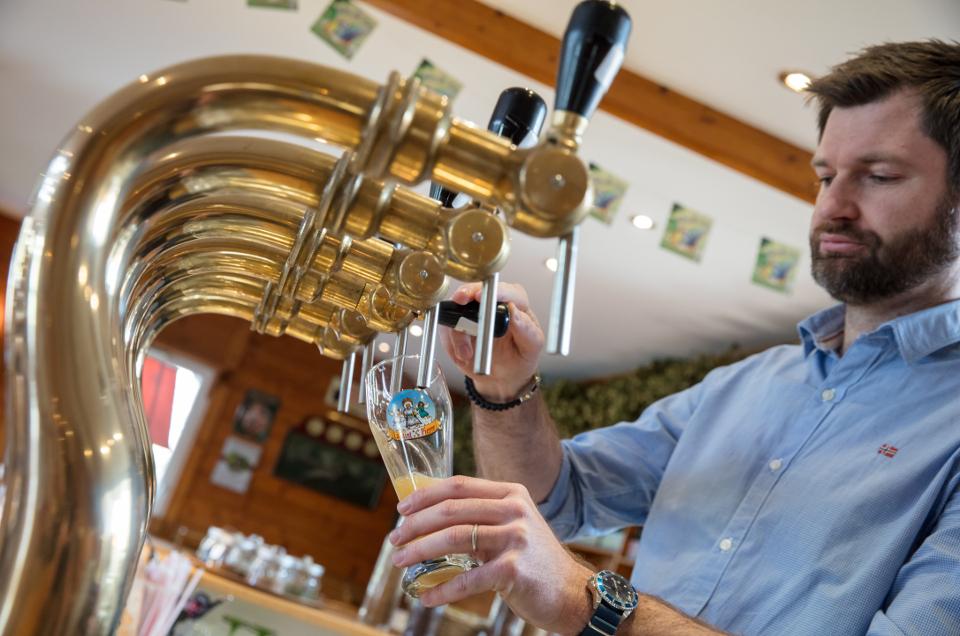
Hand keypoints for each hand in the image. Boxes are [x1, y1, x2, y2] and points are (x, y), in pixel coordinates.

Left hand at [388, 475, 593, 634]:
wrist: (571, 593)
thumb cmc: (532, 560)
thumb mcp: (512, 525)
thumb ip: (480, 515)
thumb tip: (428, 515)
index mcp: (510, 493)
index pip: (459, 486)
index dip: (426, 495)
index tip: (402, 509)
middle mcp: (514, 510)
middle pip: (451, 510)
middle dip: (416, 525)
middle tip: (395, 540)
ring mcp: (516, 538)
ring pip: (454, 538)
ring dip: (420, 551)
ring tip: (401, 562)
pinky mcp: (514, 569)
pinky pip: (467, 578)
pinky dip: (442, 589)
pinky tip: (426, 596)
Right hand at [439, 282, 544, 401]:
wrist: (503, 377)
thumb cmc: (520, 358)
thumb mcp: (531, 348)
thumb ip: (527, 330)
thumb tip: (514, 310)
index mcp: (515, 303)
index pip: (506, 290)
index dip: (493, 290)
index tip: (480, 295)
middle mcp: (492, 303)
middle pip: (476, 289)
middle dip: (465, 294)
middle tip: (461, 301)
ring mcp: (472, 313)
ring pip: (457, 310)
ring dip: (458, 331)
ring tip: (467, 354)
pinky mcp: (456, 326)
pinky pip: (446, 327)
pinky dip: (450, 342)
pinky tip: (462, 355)